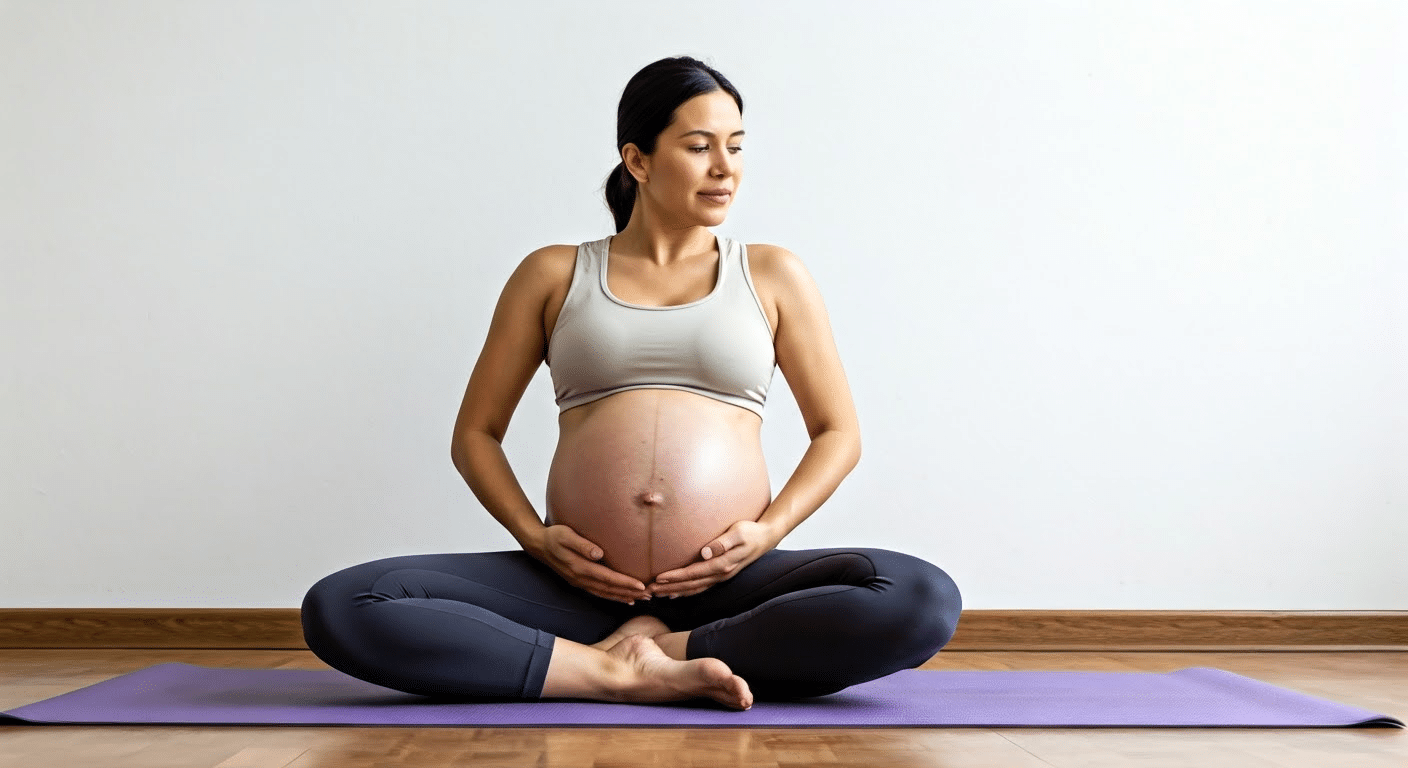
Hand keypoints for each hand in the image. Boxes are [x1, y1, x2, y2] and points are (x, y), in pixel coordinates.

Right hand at [529, 524, 649, 603]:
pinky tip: (623, 598)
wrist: (538, 545)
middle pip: (609, 589)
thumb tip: (598, 554)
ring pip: (605, 593)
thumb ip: (582, 544)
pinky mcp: (579, 582)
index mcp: (580, 567)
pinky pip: (599, 593)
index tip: (641, 586)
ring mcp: (579, 582)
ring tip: (640, 599)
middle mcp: (580, 578)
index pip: (608, 578)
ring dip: (623, 597)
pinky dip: (612, 596)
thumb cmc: (554, 536)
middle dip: (629, 593)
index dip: (625, 583)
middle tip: (649, 595)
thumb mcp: (566, 535)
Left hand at [648, 520, 776, 598]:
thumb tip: (705, 552)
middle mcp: (721, 574)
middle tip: (649, 591)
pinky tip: (676, 593)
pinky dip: (687, 591)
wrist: (766, 538)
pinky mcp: (721, 575)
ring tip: (658, 594)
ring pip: (694, 588)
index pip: (693, 573)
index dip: (675, 577)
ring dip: (675, 592)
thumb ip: (722, 543)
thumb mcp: (739, 532)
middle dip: (669, 588)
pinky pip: (701, 587)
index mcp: (723, 565)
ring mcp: (721, 577)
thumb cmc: (751, 531)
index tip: (658, 579)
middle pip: (690, 585)